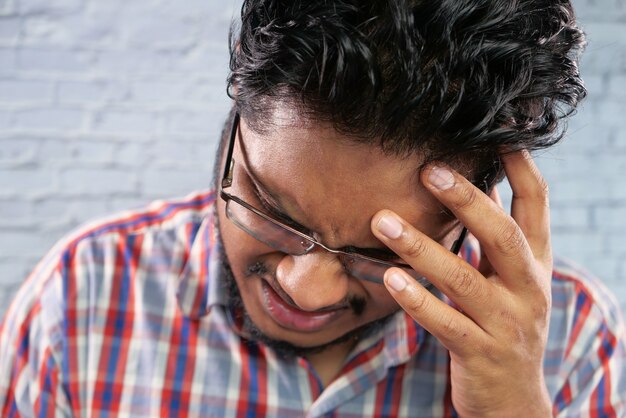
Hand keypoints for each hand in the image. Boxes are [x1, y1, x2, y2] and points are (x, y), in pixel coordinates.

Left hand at [371, 150, 552, 417]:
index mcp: (535, 265)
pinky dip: (417, 300)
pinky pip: (445, 323)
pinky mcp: (481, 354)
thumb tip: (477, 185)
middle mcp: (529, 290)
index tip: (499, 135)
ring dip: (421, 247)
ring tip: (382, 221)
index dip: (520, 170)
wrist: (514, 401)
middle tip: (428, 170)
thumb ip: (494, 238)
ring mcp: (507, 324)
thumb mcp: (511, 280)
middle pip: (503, 236)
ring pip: (464, 280)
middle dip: (467, 201)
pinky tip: (391, 278)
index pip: (536, 208)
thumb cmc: (504, 325)